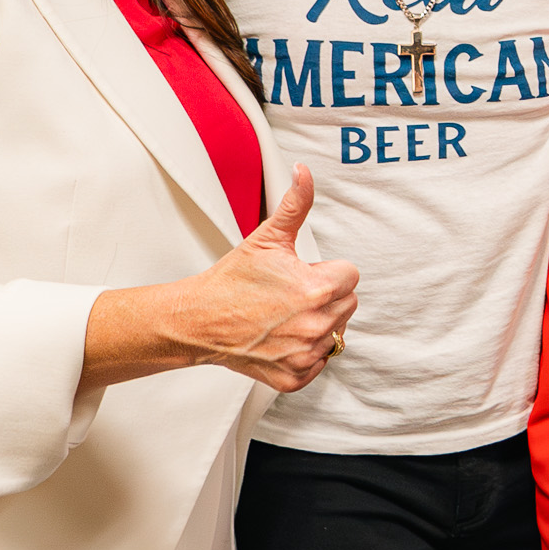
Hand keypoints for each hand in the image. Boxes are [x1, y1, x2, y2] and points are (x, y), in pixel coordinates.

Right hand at [181, 166, 359, 392]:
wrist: (198, 320)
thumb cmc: (231, 281)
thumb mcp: (267, 237)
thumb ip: (295, 204)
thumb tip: (304, 173)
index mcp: (317, 290)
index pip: (350, 275)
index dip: (326, 271)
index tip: (302, 274)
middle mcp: (316, 325)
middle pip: (348, 303)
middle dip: (326, 295)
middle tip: (290, 293)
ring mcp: (306, 354)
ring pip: (337, 332)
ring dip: (319, 323)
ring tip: (285, 314)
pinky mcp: (295, 376)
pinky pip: (320, 361)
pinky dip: (305, 351)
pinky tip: (282, 337)